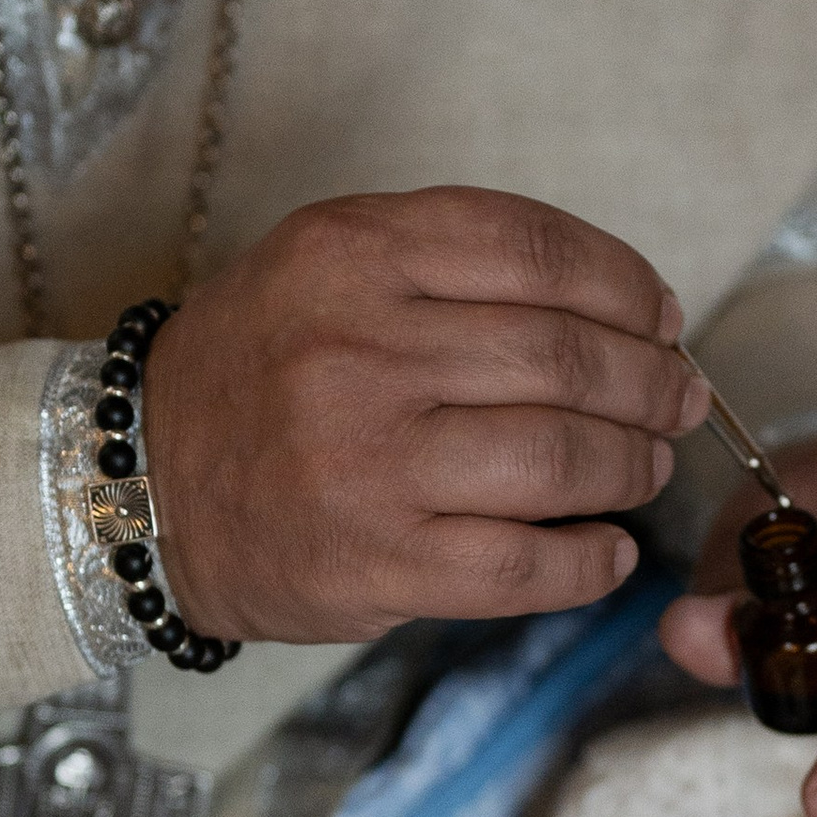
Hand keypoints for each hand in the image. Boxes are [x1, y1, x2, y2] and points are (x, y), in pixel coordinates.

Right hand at [139, 189, 708, 641]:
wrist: (138, 486)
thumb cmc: (258, 371)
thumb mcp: (325, 265)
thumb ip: (453, 264)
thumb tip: (627, 309)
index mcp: (349, 255)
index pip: (534, 250)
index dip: (627, 284)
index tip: (662, 315)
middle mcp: (358, 351)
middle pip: (565, 357)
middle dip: (651, 382)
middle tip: (678, 399)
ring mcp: (367, 464)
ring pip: (559, 459)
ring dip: (631, 466)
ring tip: (644, 466)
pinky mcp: (375, 564)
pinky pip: (524, 566)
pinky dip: (591, 562)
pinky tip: (608, 551)